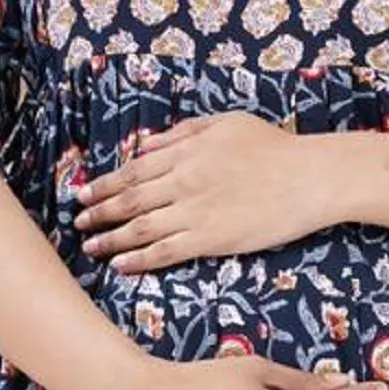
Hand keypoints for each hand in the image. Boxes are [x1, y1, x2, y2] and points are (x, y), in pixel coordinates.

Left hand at [71, 110, 334, 270]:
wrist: (309, 177)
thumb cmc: (273, 147)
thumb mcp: (225, 124)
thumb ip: (182, 134)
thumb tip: (147, 144)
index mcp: (185, 152)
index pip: (133, 170)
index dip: (105, 184)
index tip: (84, 193)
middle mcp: (183, 181)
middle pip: (130, 200)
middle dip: (99, 212)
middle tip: (79, 223)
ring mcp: (195, 212)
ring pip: (141, 228)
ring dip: (111, 238)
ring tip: (90, 247)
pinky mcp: (211, 239)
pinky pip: (166, 251)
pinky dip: (139, 259)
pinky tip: (121, 265)